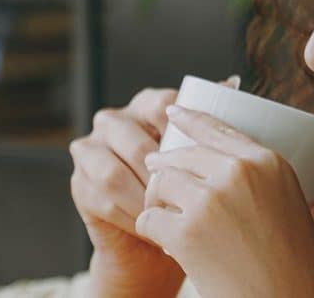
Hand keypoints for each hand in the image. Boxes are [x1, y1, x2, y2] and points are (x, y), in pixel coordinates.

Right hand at [68, 77, 240, 295]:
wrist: (158, 231)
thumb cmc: (187, 183)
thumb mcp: (202, 149)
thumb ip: (211, 117)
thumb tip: (233, 82)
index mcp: (145, 104)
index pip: (161, 105)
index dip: (179, 131)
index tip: (201, 159)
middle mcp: (113, 121)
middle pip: (135, 143)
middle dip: (162, 175)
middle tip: (187, 197)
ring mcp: (90, 150)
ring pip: (113, 173)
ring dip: (144, 198)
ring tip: (170, 214)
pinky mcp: (80, 183)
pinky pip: (102, 200)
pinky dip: (130, 216)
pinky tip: (152, 225)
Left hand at [138, 104, 313, 297]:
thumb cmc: (304, 273)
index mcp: (270, 163)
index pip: (218, 128)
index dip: (190, 118)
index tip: (172, 112)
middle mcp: (239, 172)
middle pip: (184, 154)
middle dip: (165, 165)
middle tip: (156, 174)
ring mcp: (210, 200)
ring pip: (161, 182)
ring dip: (157, 200)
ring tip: (162, 214)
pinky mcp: (185, 232)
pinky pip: (149, 217)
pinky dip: (151, 229)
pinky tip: (163, 242)